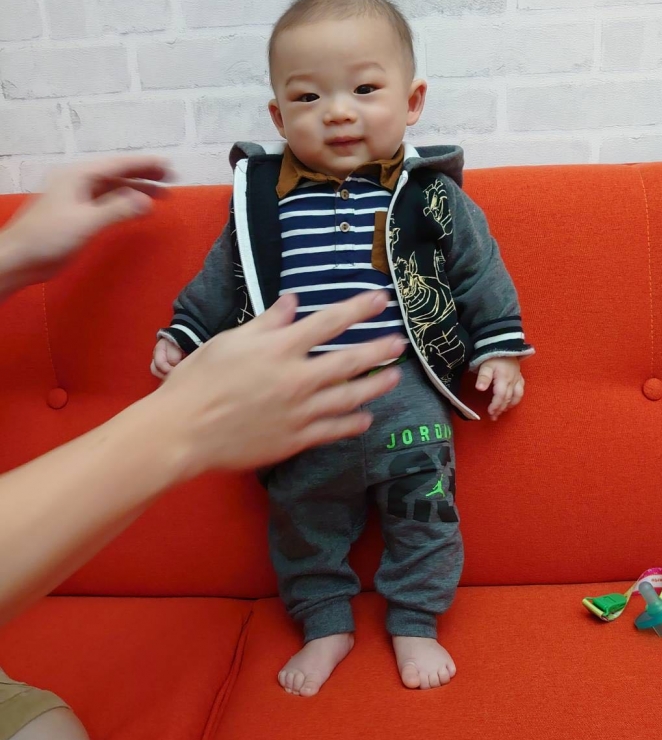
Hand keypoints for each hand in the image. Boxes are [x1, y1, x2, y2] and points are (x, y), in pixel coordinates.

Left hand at [0, 155, 170, 293]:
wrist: (19, 258)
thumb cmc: (48, 238)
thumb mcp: (86, 222)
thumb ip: (117, 210)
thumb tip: (147, 202)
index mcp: (78, 176)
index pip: (118, 165)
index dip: (144, 165)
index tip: (168, 167)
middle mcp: (78, 181)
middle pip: (116, 173)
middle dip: (144, 175)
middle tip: (170, 178)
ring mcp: (77, 197)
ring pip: (112, 188)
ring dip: (136, 190)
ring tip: (161, 195)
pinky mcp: (77, 213)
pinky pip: (106, 201)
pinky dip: (124, 203)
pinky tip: (135, 208)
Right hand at [156, 291, 403, 475]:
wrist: (183, 431)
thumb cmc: (199, 380)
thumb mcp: (230, 340)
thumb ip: (266, 322)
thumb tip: (292, 301)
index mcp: (279, 348)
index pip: (329, 322)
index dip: (359, 308)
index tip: (381, 300)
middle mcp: (295, 378)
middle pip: (349, 361)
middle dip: (379, 350)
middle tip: (400, 343)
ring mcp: (299, 411)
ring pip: (349, 397)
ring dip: (375, 386)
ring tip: (394, 378)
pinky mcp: (295, 439)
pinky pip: (333, 430)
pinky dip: (353, 424)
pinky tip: (366, 418)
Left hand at [475, 357, 523, 420]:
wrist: (504, 343)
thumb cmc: (492, 355)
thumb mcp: (485, 365)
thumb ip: (483, 377)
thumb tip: (480, 389)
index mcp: (503, 379)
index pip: (500, 396)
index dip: (496, 406)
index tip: (490, 413)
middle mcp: (512, 381)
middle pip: (508, 399)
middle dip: (501, 409)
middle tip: (494, 417)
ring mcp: (517, 378)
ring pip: (517, 396)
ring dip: (510, 405)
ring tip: (503, 411)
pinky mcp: (520, 376)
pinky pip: (521, 390)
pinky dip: (517, 398)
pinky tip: (512, 401)